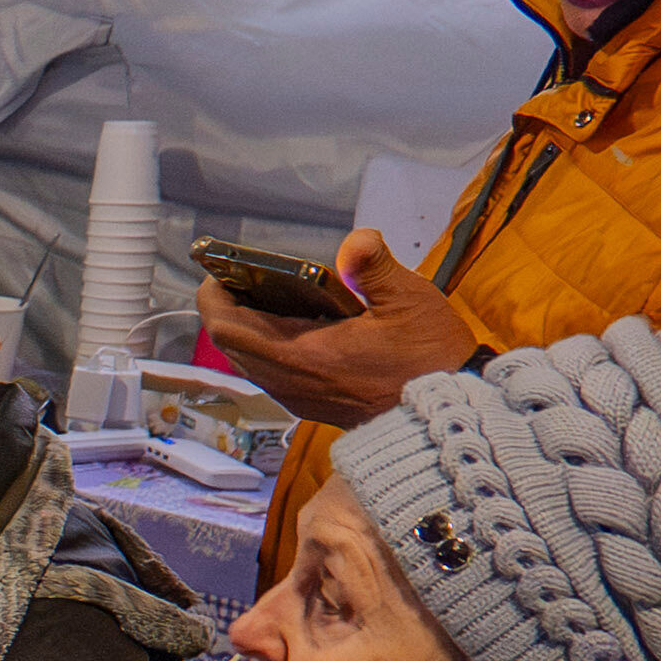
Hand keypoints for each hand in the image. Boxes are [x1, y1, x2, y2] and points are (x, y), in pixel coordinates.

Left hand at [200, 227, 476, 429]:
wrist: (446, 418)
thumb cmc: (429, 359)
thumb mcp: (408, 300)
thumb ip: (374, 265)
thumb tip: (354, 242)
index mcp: (303, 356)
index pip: (229, 329)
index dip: (214, 298)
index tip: (218, 272)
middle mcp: (292, 382)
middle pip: (232, 345)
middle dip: (228, 309)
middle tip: (243, 278)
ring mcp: (299, 398)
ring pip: (249, 362)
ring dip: (247, 330)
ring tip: (266, 296)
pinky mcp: (312, 406)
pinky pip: (271, 374)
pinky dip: (267, 347)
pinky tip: (295, 325)